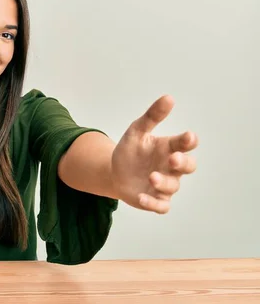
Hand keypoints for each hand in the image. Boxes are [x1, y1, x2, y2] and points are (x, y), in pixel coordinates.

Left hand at [111, 95, 197, 213]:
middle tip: (173, 158)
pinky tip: (141, 196)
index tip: (187, 137)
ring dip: (164, 182)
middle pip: (188, 166)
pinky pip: (160, 206)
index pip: (186, 144)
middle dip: (183, 162)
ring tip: (151, 176)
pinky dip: (153, 203)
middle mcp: (170, 167)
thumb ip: (152, 116)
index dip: (189, 141)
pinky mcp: (154, 200)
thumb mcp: (136, 131)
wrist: (113, 172)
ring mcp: (164, 184)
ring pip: (173, 186)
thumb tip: (169, 97)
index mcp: (169, 148)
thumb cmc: (130, 150)